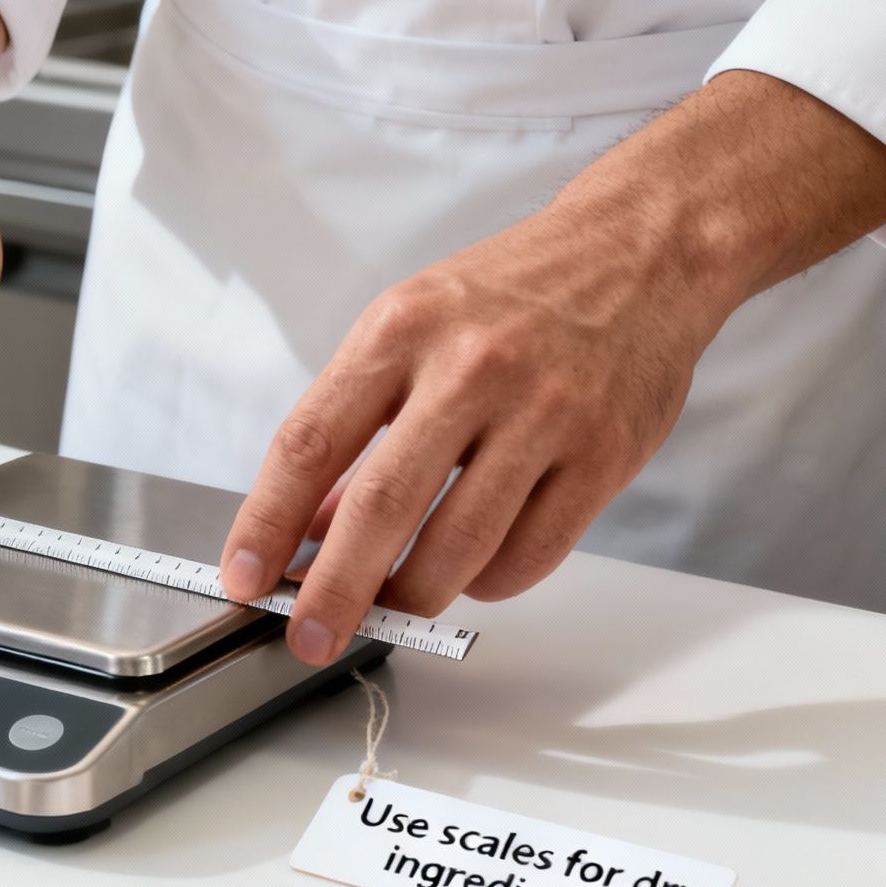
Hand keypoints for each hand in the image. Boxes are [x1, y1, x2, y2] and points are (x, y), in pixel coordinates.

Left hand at [218, 203, 716, 663]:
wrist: (641, 249)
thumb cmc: (512, 294)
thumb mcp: (412, 327)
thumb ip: (358, 422)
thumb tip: (309, 528)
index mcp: (402, 330)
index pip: (309, 443)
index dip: (265, 522)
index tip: (244, 576)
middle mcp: (469, 368)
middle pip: (379, 508)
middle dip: (333, 591)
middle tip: (308, 637)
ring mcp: (544, 412)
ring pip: (458, 548)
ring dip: (413, 596)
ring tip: (394, 604)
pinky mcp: (603, 454)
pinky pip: (528, 556)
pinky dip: (487, 582)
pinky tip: (474, 569)